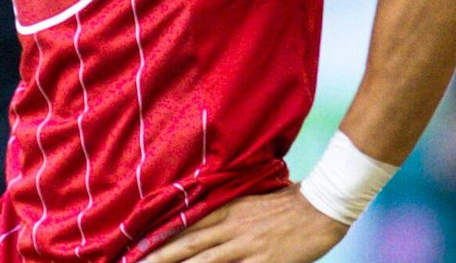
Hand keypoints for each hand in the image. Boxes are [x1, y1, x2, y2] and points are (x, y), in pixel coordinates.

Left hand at [140, 186, 348, 262]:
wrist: (324, 205)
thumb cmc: (291, 200)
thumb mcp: (254, 198)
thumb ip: (229, 209)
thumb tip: (205, 218)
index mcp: (227, 209)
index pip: (183, 227)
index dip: (156, 241)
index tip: (132, 251)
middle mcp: (230, 228)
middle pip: (185, 247)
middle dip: (155, 260)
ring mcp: (245, 247)